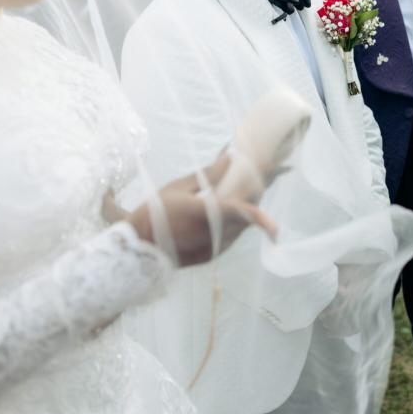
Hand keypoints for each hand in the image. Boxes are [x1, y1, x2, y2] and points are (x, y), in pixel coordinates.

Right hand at [104, 154, 277, 267]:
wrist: (136, 250)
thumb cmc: (153, 214)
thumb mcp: (178, 189)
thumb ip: (209, 175)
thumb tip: (231, 157)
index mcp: (204, 215)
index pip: (239, 214)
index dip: (261, 217)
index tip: (276, 225)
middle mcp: (213, 235)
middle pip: (246, 216)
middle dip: (255, 196)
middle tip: (264, 174)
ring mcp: (213, 248)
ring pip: (240, 227)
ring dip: (244, 210)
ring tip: (242, 188)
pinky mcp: (211, 256)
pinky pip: (230, 236)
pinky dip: (233, 223)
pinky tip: (225, 209)